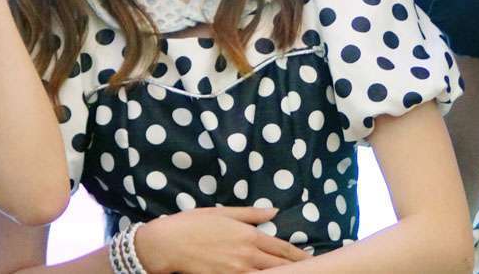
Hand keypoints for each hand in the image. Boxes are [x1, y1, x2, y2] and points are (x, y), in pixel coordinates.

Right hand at [134, 207, 310, 272]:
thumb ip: (251, 214)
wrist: (166, 244)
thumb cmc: (193, 224)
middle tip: (312, 270)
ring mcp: (236, 271)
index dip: (299, 255)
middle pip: (279, 266)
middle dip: (296, 268)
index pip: (282, 248)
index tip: (312, 258)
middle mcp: (247, 255)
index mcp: (250, 236)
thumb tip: (274, 211)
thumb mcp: (224, 212)